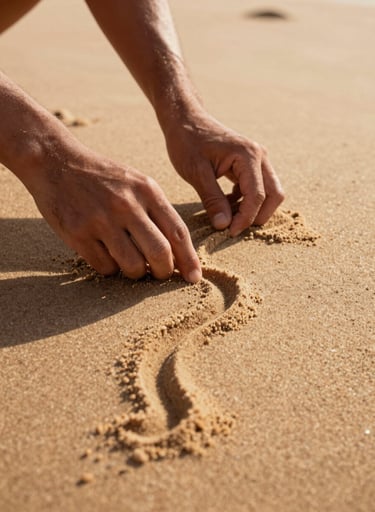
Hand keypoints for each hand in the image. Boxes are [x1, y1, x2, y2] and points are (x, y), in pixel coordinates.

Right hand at [25, 141, 200, 282]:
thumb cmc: (102, 176)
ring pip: (133, 266)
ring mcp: (101, 220)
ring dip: (136, 273)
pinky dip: (110, 268)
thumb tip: (176, 252)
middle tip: (159, 274)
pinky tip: (105, 255)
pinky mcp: (78, 233)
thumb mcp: (135, 182)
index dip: (189, 260)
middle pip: (160, 253)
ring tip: (130, 264)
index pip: (177, 232)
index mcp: (146, 190)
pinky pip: (105, 267)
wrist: (55, 161)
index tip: (194, 278)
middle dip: (164, 272)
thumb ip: (156, 211)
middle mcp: (126, 205)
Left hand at [165, 111, 284, 235]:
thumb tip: (224, 226)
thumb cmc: (187, 143)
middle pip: (274, 195)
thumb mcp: (196, 173)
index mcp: (248, 156)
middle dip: (257, 216)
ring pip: (269, 192)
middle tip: (234, 229)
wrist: (185, 120)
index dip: (246, 218)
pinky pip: (258, 188)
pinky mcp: (251, 164)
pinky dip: (247, 201)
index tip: (229, 232)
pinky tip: (226, 205)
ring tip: (229, 219)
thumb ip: (212, 200)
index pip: (257, 196)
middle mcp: (259, 156)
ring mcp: (258, 159)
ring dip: (253, 209)